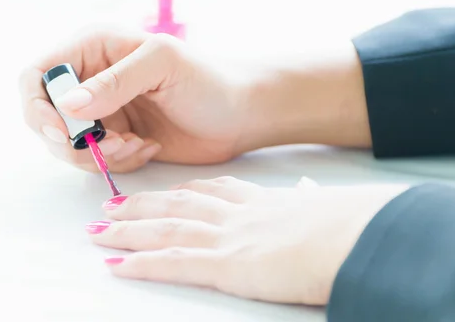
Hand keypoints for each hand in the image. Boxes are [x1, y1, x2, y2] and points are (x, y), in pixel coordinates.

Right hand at [19, 32, 255, 172]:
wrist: (240, 116)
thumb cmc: (209, 80)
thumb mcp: (163, 66)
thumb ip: (115, 81)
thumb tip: (67, 105)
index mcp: (94, 48)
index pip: (37, 75)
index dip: (38, 106)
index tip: (63, 133)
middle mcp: (90, 78)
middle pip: (45, 117)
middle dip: (74, 141)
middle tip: (115, 144)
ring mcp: (101, 111)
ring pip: (68, 145)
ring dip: (98, 154)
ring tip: (138, 145)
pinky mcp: (115, 138)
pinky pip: (94, 160)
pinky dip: (116, 162)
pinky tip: (148, 148)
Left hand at [86, 177, 407, 304]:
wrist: (355, 234)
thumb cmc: (347, 224)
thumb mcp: (322, 206)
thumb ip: (306, 201)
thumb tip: (307, 194)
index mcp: (259, 202)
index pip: (211, 192)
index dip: (180, 192)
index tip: (162, 191)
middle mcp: (235, 214)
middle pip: (176, 205)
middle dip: (141, 206)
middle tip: (112, 206)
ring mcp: (227, 237)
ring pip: (165, 229)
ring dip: (128, 230)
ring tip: (99, 230)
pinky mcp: (226, 265)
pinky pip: (173, 262)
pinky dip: (141, 263)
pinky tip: (117, 264)